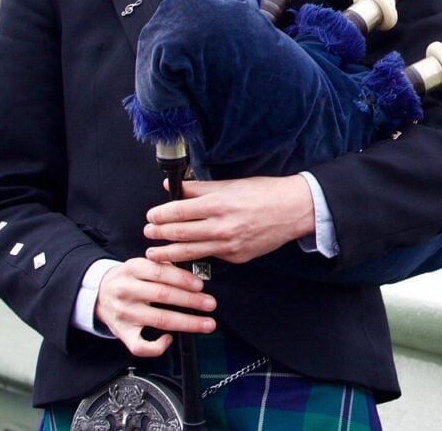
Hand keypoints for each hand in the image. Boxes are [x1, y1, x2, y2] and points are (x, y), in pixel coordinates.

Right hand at [94, 257, 216, 356]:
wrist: (98, 293)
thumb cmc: (127, 278)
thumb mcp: (140, 263)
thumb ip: (162, 266)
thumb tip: (190, 274)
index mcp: (132, 269)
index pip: (161, 273)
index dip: (183, 279)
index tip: (200, 285)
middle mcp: (127, 291)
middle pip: (163, 296)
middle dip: (191, 301)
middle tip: (210, 304)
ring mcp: (124, 314)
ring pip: (158, 320)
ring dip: (186, 323)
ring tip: (206, 323)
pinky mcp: (122, 333)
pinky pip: (139, 346)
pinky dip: (156, 346)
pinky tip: (169, 339)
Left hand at [144, 175, 314, 264]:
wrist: (293, 210)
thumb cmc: (264, 193)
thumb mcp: (230, 184)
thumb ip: (199, 188)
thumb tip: (174, 187)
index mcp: (219, 204)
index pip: (179, 211)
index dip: (161, 214)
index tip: (151, 215)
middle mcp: (222, 227)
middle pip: (180, 233)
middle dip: (160, 234)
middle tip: (148, 233)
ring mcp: (229, 246)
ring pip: (191, 252)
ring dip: (169, 253)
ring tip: (155, 254)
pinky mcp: (237, 258)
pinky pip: (212, 257)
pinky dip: (196, 256)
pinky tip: (186, 255)